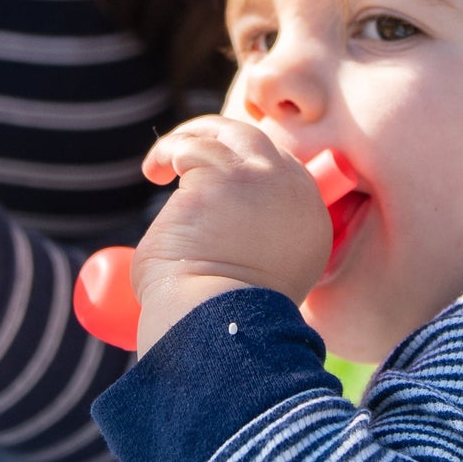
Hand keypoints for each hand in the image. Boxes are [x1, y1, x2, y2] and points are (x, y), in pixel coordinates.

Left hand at [131, 116, 331, 352]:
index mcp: (308, 222)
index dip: (244, 167)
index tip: (212, 177)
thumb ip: (252, 244)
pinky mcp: (223, 175)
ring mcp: (261, 179)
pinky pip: (190, 148)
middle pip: (257, 142)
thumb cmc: (220, 316)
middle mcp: (293, 193)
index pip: (280, 172)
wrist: (217, 328)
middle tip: (185, 152)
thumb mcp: (257, 275)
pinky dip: (167, 154)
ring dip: (186, 145)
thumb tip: (214, 237)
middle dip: (219, 136)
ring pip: (224, 134)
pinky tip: (154, 172)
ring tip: (159, 167)